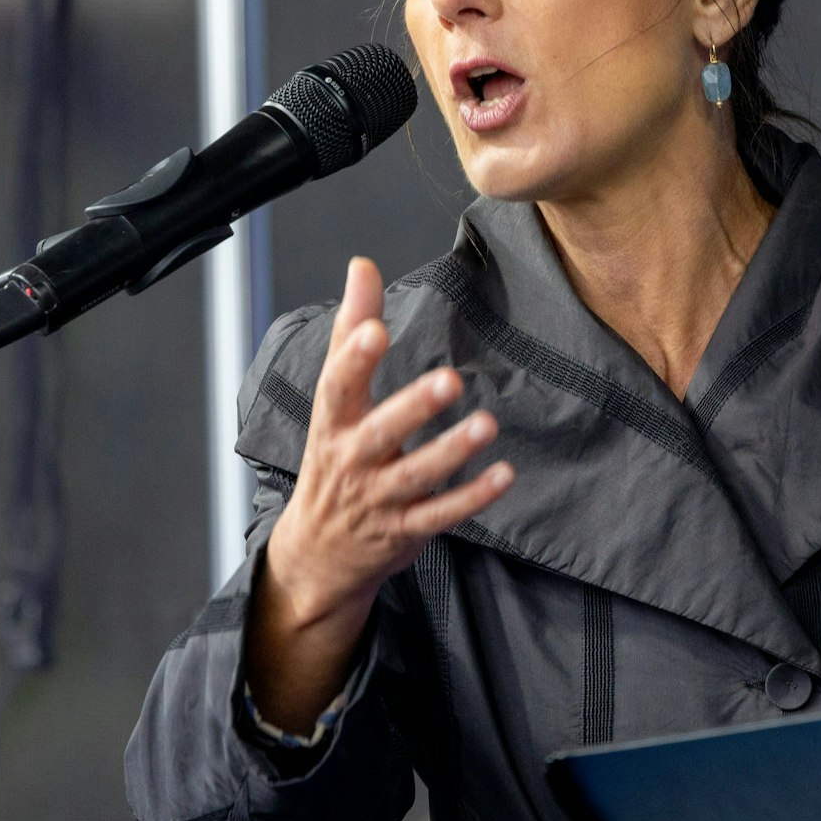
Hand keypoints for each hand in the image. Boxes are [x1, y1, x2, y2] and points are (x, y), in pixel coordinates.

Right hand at [267, 256, 513, 629]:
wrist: (316, 554)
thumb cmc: (332, 459)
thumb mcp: (333, 400)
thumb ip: (351, 332)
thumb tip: (362, 266)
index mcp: (332, 423)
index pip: (336, 387)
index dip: (353, 359)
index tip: (375, 329)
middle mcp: (352, 460)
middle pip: (380, 432)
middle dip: (412, 407)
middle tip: (449, 379)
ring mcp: (378, 499)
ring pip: (416, 475)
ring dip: (452, 450)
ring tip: (486, 423)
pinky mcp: (404, 530)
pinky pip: (440, 514)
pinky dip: (472, 496)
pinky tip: (504, 474)